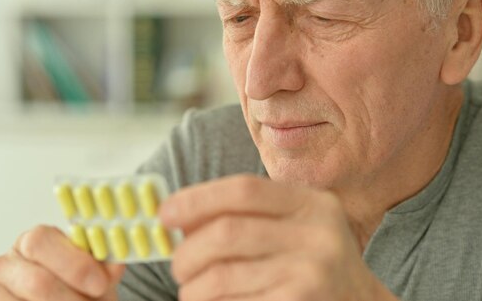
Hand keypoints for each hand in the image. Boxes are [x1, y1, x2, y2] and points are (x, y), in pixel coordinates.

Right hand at [0, 225, 124, 300]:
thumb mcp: (94, 276)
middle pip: (37, 282)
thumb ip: (104, 269)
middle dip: (72, 299)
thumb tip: (115, 263)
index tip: (100, 284)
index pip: (42, 242)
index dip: (73, 264)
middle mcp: (4, 263)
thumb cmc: (76, 290)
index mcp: (32, 241)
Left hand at [159, 175, 397, 300]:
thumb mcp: (292, 225)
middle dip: (188, 251)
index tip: (164, 212)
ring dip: (193, 286)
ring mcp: (312, 273)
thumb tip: (177, 213)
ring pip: (223, 275)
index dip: (197, 198)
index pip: (244, 190)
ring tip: (189, 290)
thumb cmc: (311, 261)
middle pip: (227, 232)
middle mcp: (317, 234)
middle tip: (175, 265)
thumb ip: (246, 214)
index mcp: (312, 203)